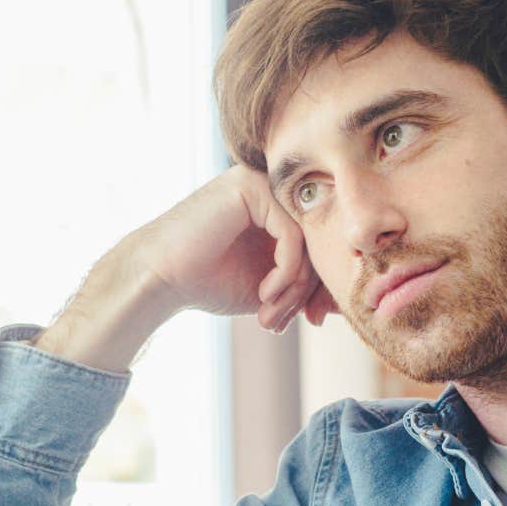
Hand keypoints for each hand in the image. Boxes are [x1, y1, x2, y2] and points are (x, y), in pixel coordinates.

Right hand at [33, 167, 334, 371]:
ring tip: (270, 314)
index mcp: (279, 208)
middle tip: (283, 322)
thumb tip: (348, 301)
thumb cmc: (207, 281)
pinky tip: (263, 294)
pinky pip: (293, 236)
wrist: (158, 279)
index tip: (310, 321)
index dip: (321, 288)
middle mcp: (274, 190)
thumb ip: (307, 286)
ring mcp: (262, 183)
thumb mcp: (270, 287)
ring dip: (294, 288)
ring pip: (309, 241)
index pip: (321, 244)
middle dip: (307, 292)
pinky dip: (285, 273)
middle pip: (319, 242)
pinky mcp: (251, 187)